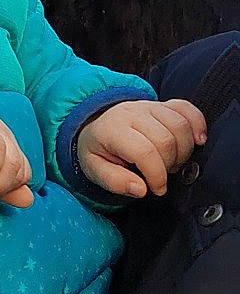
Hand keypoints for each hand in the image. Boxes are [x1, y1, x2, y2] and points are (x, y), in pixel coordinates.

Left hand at [76, 97, 206, 198]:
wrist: (98, 125)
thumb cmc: (99, 151)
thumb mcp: (95, 170)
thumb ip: (115, 182)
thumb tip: (141, 189)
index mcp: (112, 130)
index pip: (144, 151)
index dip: (157, 175)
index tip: (157, 189)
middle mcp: (132, 114)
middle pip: (166, 140)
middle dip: (170, 164)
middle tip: (163, 174)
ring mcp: (149, 106)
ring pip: (180, 126)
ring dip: (184, 150)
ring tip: (172, 161)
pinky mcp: (163, 104)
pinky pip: (188, 109)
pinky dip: (197, 125)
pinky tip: (197, 141)